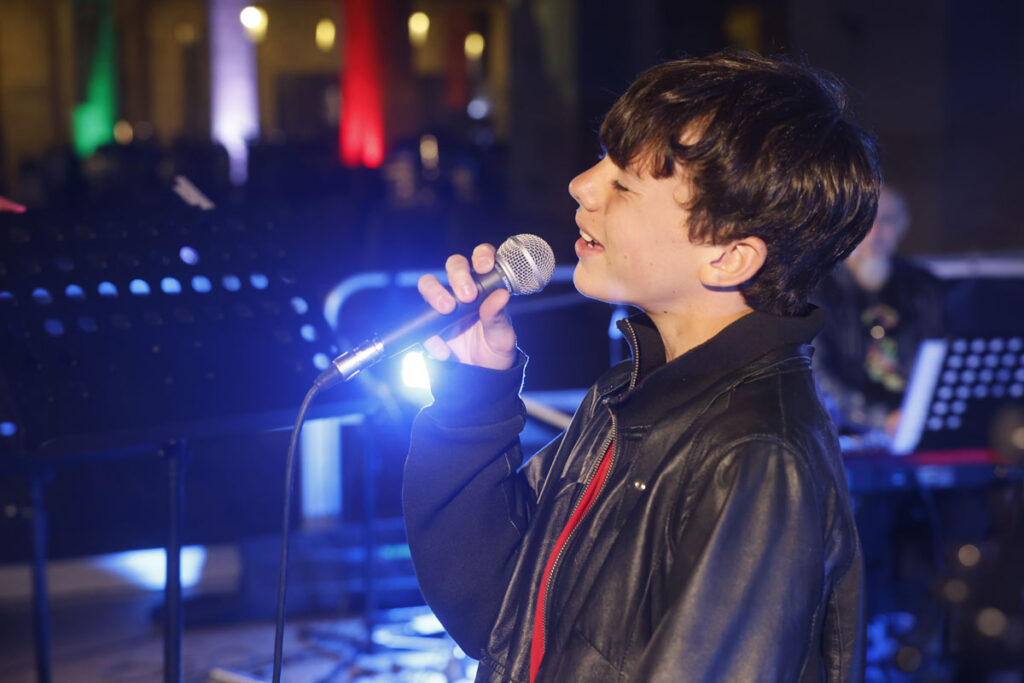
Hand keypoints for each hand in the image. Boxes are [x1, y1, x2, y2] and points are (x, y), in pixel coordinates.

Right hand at [416, 244, 516, 369]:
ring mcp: (443, 304)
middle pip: (454, 265)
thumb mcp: (502, 337)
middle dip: (458, 274)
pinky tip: (445, 352)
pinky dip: (431, 337)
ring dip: (436, 292)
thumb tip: (501, 296)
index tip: (483, 266)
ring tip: (447, 310)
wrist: (480, 376)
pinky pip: (422, 322)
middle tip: (466, 295)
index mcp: (485, 287)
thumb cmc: (495, 349)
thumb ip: (498, 317)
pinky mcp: (429, 324)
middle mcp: (463, 290)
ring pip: (429, 283)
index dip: (482, 255)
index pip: (481, 259)